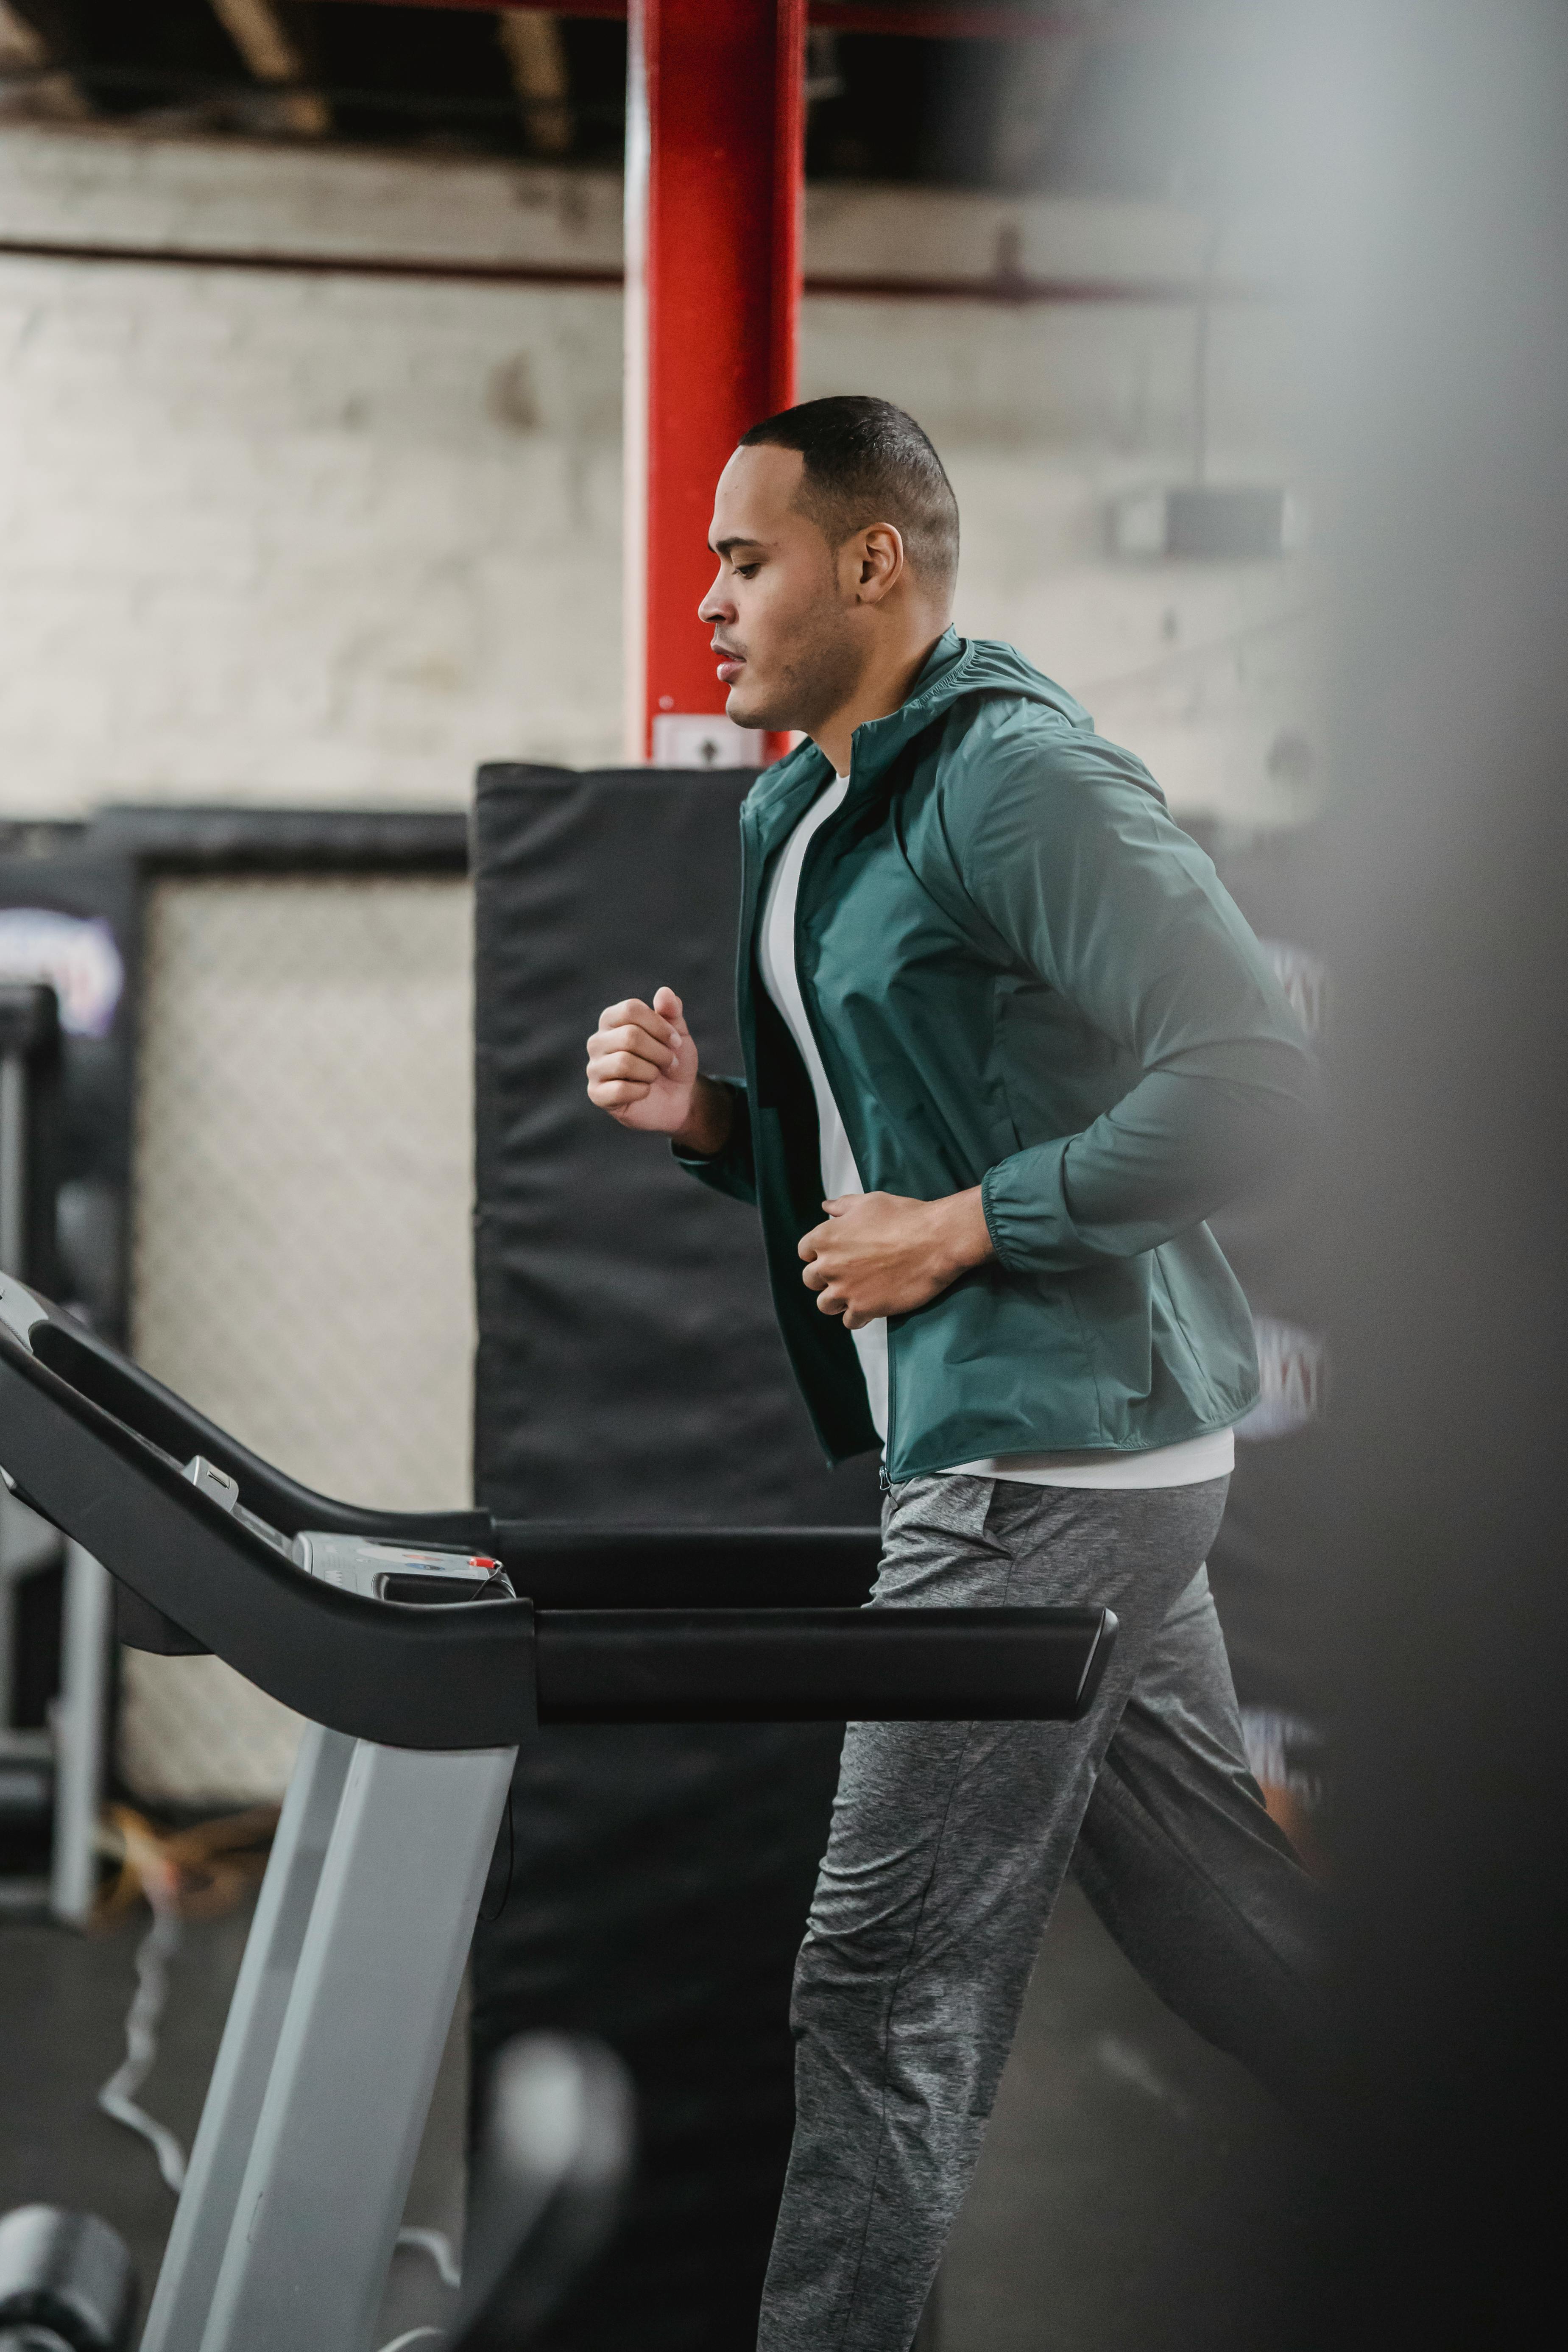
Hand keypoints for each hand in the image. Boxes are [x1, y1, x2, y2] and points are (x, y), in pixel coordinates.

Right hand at [586, 987, 731, 1151]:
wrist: (678, 1098)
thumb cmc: (672, 1060)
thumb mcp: (678, 1034)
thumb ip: (671, 1012)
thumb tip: (664, 992)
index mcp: (612, 1020)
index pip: (631, 1009)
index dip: (660, 1025)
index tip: (676, 1041)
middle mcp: (597, 1041)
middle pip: (629, 1036)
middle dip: (659, 1052)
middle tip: (669, 1062)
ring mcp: (594, 1068)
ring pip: (624, 1063)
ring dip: (651, 1072)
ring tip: (655, 1076)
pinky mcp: (596, 1093)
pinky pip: (619, 1090)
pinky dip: (642, 1091)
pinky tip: (644, 1092)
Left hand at [798, 1189, 992, 1329]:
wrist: (936, 1240)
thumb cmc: (904, 1216)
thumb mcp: (869, 1202)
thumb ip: (842, 1206)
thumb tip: (825, 1206)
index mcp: (825, 1237)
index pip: (804, 1252)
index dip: (819, 1253)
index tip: (836, 1255)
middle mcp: (828, 1265)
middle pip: (811, 1280)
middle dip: (826, 1278)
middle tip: (849, 1274)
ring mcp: (845, 1290)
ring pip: (825, 1304)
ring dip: (838, 1300)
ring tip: (857, 1293)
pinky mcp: (864, 1309)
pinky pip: (849, 1321)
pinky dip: (858, 1316)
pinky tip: (871, 1306)